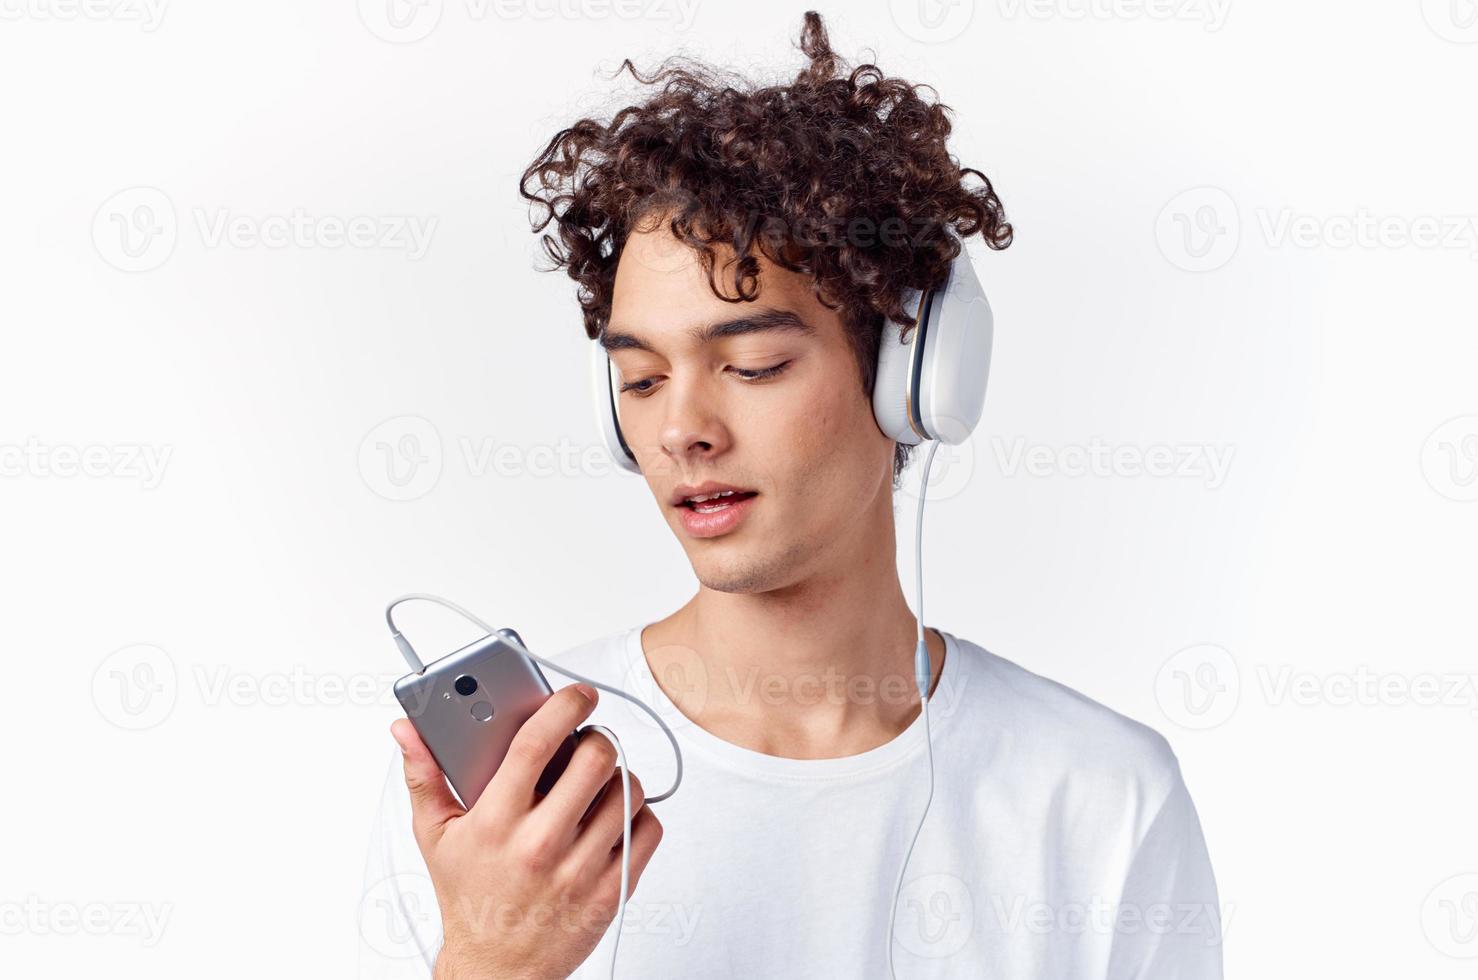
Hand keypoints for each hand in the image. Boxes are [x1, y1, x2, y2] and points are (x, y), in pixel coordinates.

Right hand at [391, 683, 663, 979]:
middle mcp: (541, 843)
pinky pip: (648, 828)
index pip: (538, 743)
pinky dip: (639, 814)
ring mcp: (581, 868)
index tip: (577, 694)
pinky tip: (614, 816)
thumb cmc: (469, 897)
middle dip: (595, 740)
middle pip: (595, 759)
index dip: (563, 706)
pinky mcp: (613, 890)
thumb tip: (407, 728)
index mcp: (497, 821)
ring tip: (596, 783)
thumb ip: (424, 775)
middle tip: (585, 744)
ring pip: (628, 789)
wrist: (497, 969)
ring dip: (618, 776)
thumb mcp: (435, 835)